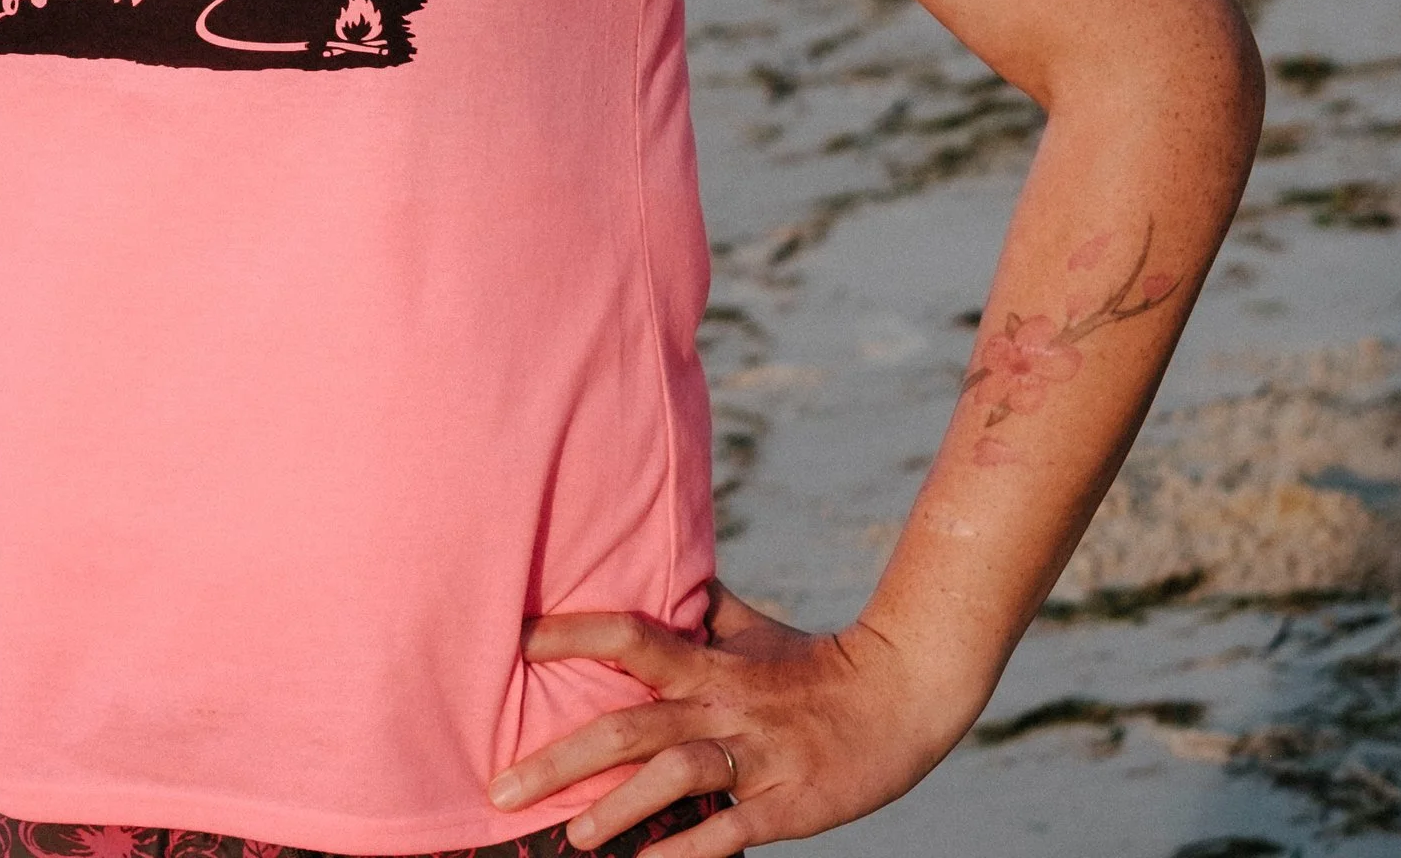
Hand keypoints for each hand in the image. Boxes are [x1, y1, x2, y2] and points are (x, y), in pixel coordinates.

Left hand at [486, 585, 962, 853]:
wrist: (898, 696)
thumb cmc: (808, 661)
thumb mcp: (747, 627)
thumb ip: (692, 608)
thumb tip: (645, 570)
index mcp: (708, 660)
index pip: (628, 635)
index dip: (570, 636)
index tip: (511, 644)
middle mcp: (722, 705)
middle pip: (631, 725)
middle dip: (560, 759)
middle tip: (502, 787)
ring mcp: (755, 758)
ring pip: (675, 778)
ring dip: (619, 808)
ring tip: (572, 838)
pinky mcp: (787, 807)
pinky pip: (728, 834)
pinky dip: (685, 851)